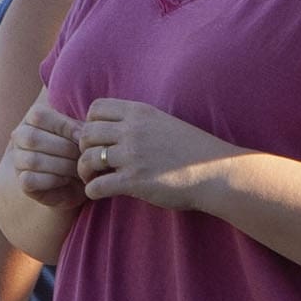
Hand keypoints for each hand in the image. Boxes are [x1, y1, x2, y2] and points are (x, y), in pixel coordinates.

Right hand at [6, 92, 85, 199]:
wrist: (72, 181)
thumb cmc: (76, 151)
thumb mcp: (78, 135)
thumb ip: (78, 129)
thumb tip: (83, 131)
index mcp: (32, 119)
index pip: (39, 115)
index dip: (63, 125)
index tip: (82, 137)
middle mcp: (19, 137)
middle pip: (33, 138)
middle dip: (64, 148)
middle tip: (81, 157)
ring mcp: (17, 159)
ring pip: (32, 160)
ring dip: (61, 165)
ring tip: (78, 169)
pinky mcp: (21, 181)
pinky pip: (30, 180)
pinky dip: (51, 180)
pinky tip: (65, 179)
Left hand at [71, 98, 239, 209]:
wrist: (216, 172)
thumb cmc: (193, 151)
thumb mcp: (165, 123)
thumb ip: (140, 123)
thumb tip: (117, 128)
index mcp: (140, 113)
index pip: (96, 108)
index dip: (90, 123)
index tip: (99, 138)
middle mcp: (133, 130)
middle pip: (86, 133)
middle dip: (83, 148)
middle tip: (92, 160)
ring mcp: (132, 155)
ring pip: (87, 158)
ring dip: (84, 170)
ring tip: (92, 177)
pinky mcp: (134, 181)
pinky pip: (97, 185)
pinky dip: (92, 191)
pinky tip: (99, 193)